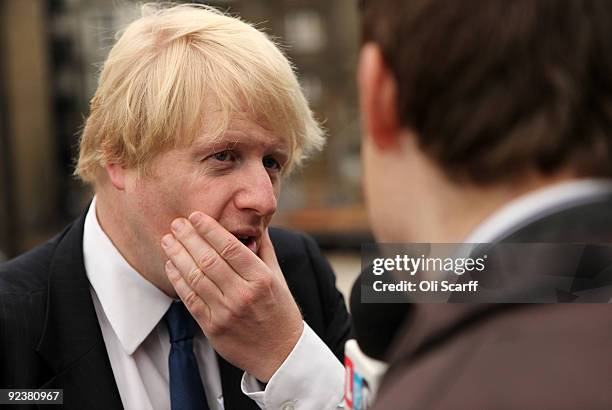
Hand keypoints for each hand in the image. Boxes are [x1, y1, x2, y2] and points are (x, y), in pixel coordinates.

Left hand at [160, 211, 303, 381]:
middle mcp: (243, 294)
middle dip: (189, 238)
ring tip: (168, 240)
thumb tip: (256, 224)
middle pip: (208, 259)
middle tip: (177, 223)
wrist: (280, 353)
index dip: (210, 229)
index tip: (196, 216)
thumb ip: (264, 250)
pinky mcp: (212, 327)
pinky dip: (178, 280)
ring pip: (195, 277)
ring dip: (178, 255)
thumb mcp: (279, 277)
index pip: (230, 247)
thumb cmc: (280, 311)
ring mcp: (226, 312)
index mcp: (261, 278)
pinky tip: (171, 265)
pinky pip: (190, 299)